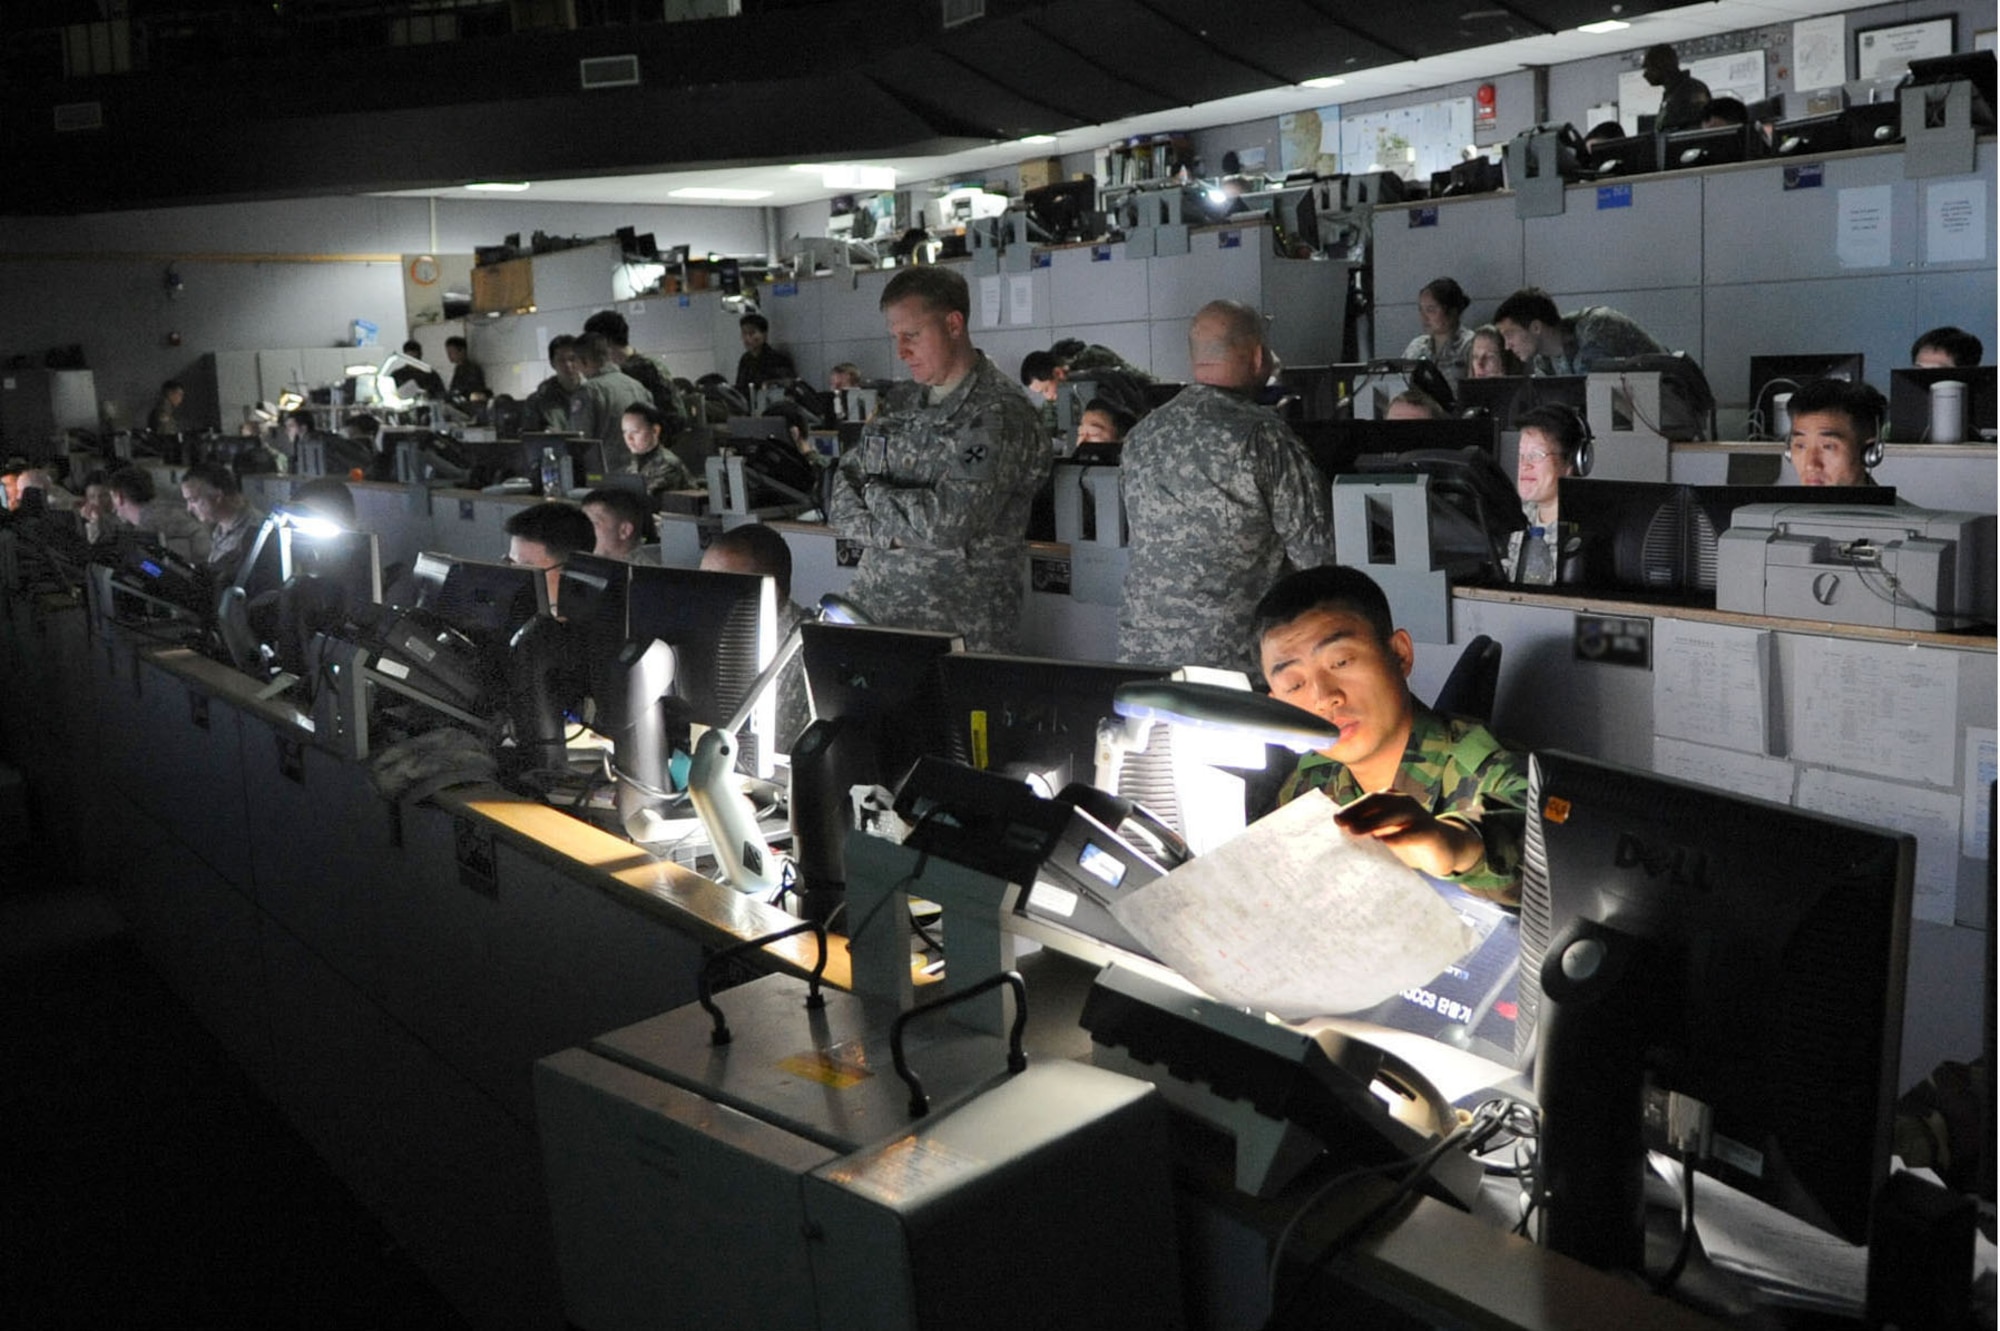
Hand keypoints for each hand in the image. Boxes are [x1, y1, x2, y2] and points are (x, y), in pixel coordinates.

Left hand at [1334, 792, 1483, 877]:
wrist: (1444, 848)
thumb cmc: (1409, 839)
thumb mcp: (1387, 831)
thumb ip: (1368, 829)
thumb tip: (1341, 832)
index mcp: (1393, 799)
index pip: (1370, 800)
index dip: (1352, 808)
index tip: (1335, 820)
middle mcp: (1405, 803)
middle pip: (1379, 802)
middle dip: (1358, 811)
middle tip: (1339, 823)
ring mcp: (1419, 815)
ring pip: (1395, 814)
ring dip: (1373, 822)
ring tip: (1355, 831)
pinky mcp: (1431, 832)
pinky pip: (1414, 832)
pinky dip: (1399, 836)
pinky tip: (1384, 841)